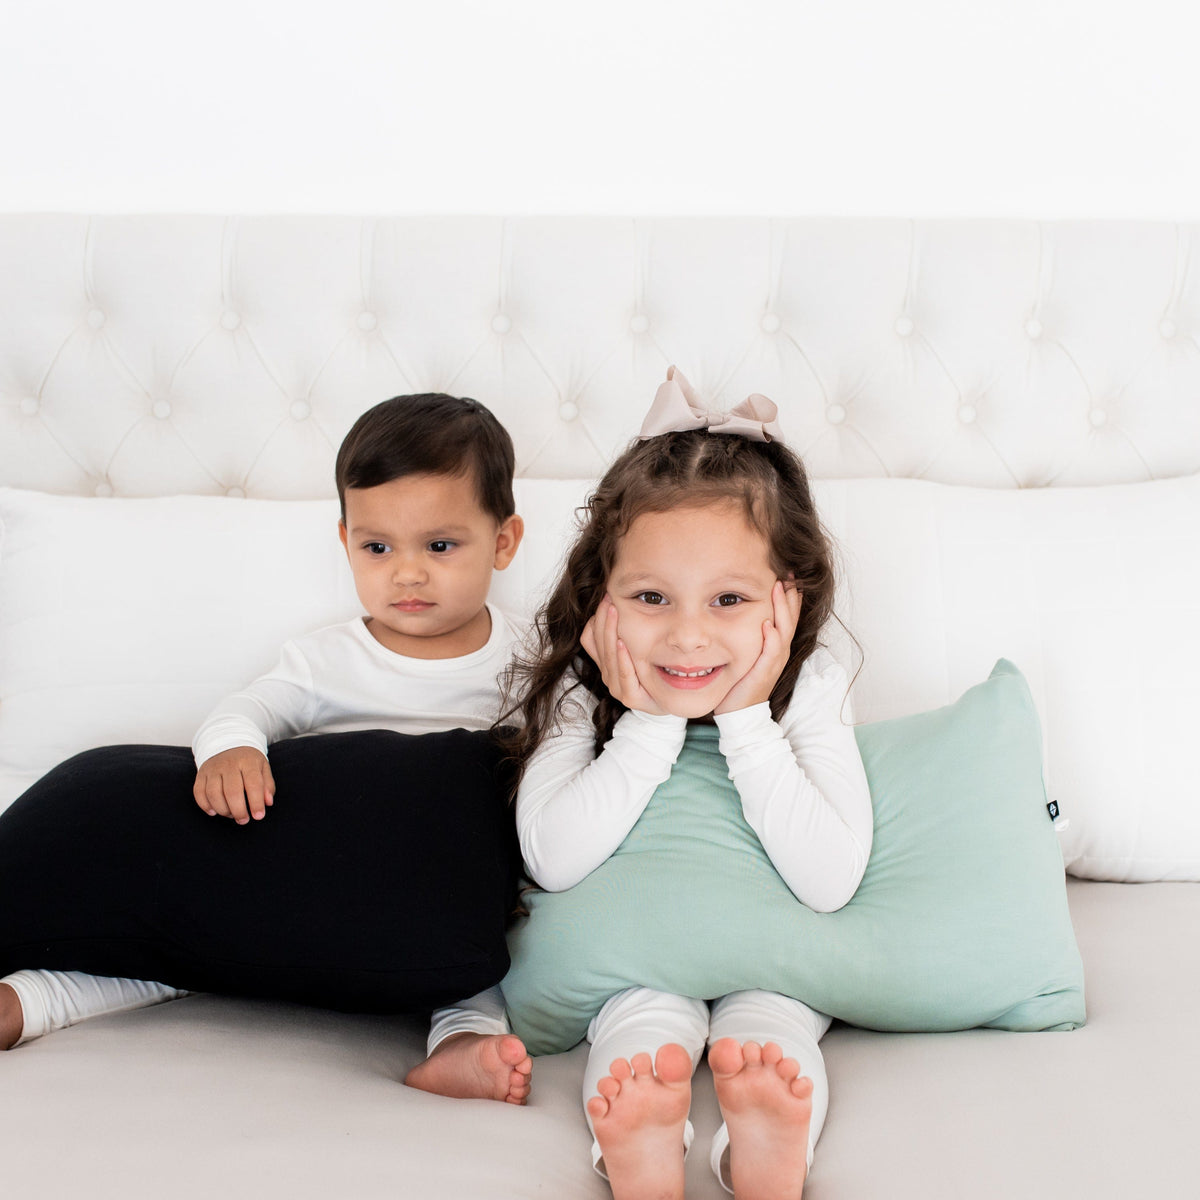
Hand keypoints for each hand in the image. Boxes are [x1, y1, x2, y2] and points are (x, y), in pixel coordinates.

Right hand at [194, 746, 275, 823]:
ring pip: (213, 794)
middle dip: (239, 811)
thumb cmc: (248, 761)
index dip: (256, 803)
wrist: (227, 743)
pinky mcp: (201, 774)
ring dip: (223, 810)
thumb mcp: (263, 768)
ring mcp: (212, 769)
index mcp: (248, 761)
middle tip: (244, 820)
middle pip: (232, 792)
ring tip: (231, 815)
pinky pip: (199, 793)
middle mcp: (228, 764)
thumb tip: (268, 803)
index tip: (259, 816)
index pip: (253, 784)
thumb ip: (268, 785)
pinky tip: (215, 811)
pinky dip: (206, 806)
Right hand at [580, 594, 663, 714]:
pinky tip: (622, 642)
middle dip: (604, 619)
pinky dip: (622, 658)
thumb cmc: (654, 673)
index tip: (606, 598)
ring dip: (610, 633)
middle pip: (598, 644)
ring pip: (609, 657)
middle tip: (609, 599)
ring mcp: (617, 688)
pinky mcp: (630, 698)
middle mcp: (608, 676)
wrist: (671, 700)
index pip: (590, 638)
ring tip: (613, 613)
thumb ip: (623, 634)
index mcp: (605, 664)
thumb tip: (618, 606)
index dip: (596, 619)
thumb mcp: (636, 650)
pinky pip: (623, 674)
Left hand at [714, 580, 801, 714]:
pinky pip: (771, 653)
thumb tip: (746, 613)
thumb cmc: (741, 681)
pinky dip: (771, 638)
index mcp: (776, 646)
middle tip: (789, 573)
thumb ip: (750, 634)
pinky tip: (768, 624)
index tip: (788, 574)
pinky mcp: (763, 673)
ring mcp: (773, 662)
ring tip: (780, 588)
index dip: (790, 595)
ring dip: (782, 609)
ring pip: (784, 630)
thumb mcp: (748, 652)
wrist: (739, 712)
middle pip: (790, 618)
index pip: (788, 616)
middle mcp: (779, 652)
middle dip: (790, 595)